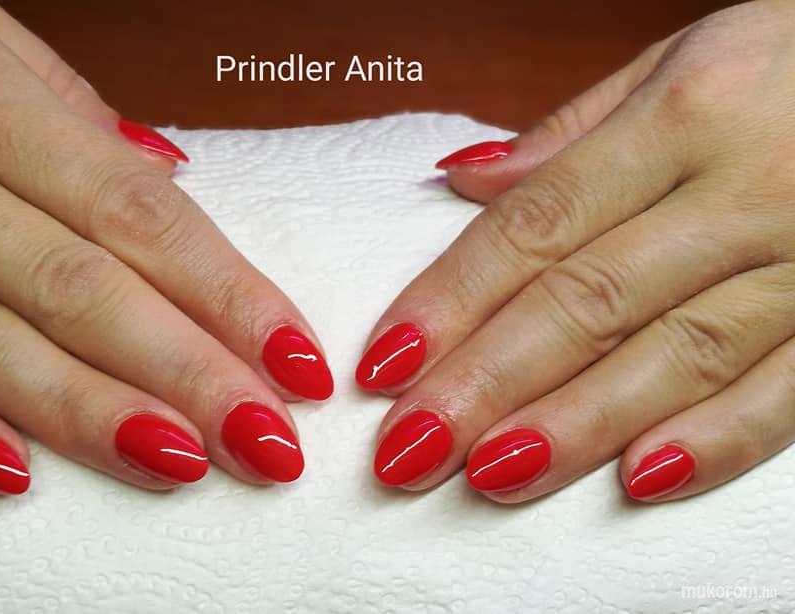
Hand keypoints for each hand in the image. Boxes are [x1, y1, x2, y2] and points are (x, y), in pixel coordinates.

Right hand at [0, 0, 332, 494]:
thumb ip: (66, 109)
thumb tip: (165, 178)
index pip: (133, 213)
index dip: (225, 294)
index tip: (294, 361)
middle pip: (73, 286)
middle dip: (180, 373)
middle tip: (263, 441)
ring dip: (82, 410)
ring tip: (175, 464)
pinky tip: (9, 471)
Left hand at [363, 0, 794, 502]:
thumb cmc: (792, 66)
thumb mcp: (682, 61)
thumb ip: (572, 134)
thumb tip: (462, 183)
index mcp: (684, 116)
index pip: (539, 226)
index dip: (452, 299)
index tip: (385, 366)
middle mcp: (744, 189)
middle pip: (591, 300)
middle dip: (489, 382)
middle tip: (411, 449)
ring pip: (678, 354)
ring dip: (579, 423)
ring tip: (493, 476)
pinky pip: (792, 389)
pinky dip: (720, 439)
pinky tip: (640, 480)